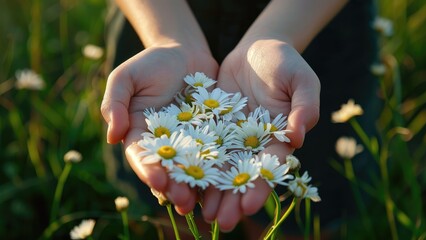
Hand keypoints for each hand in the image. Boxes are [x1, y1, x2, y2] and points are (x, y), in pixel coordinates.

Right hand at [101, 43, 217, 213]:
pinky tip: (226, 182)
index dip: (148, 170)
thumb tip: (113, 137)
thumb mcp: (126, 77)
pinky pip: (216, 154)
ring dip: (196, 188)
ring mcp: (190, 142)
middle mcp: (165, 144)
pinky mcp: (212, 137)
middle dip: (174, 188)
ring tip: (204, 202)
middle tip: (183, 201)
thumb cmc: (152, 63)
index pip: (142, 157)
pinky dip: (219, 169)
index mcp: (141, 134)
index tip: (157, 180)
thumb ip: (115, 103)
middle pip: (168, 170)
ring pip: (192, 169)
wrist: (185, 52)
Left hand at [202, 39, 319, 230]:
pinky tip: (183, 182)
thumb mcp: (302, 79)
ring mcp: (231, 137)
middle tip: (223, 223)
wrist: (256, 50)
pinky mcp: (212, 126)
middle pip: (243, 175)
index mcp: (278, 138)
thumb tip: (299, 136)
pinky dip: (194, 164)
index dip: (260, 186)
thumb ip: (305, 107)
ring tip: (202, 214)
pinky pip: (202, 147)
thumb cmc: (285, 62)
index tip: (249, 205)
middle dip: (233, 199)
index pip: (270, 167)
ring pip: (221, 167)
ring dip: (212, 191)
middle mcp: (253, 143)